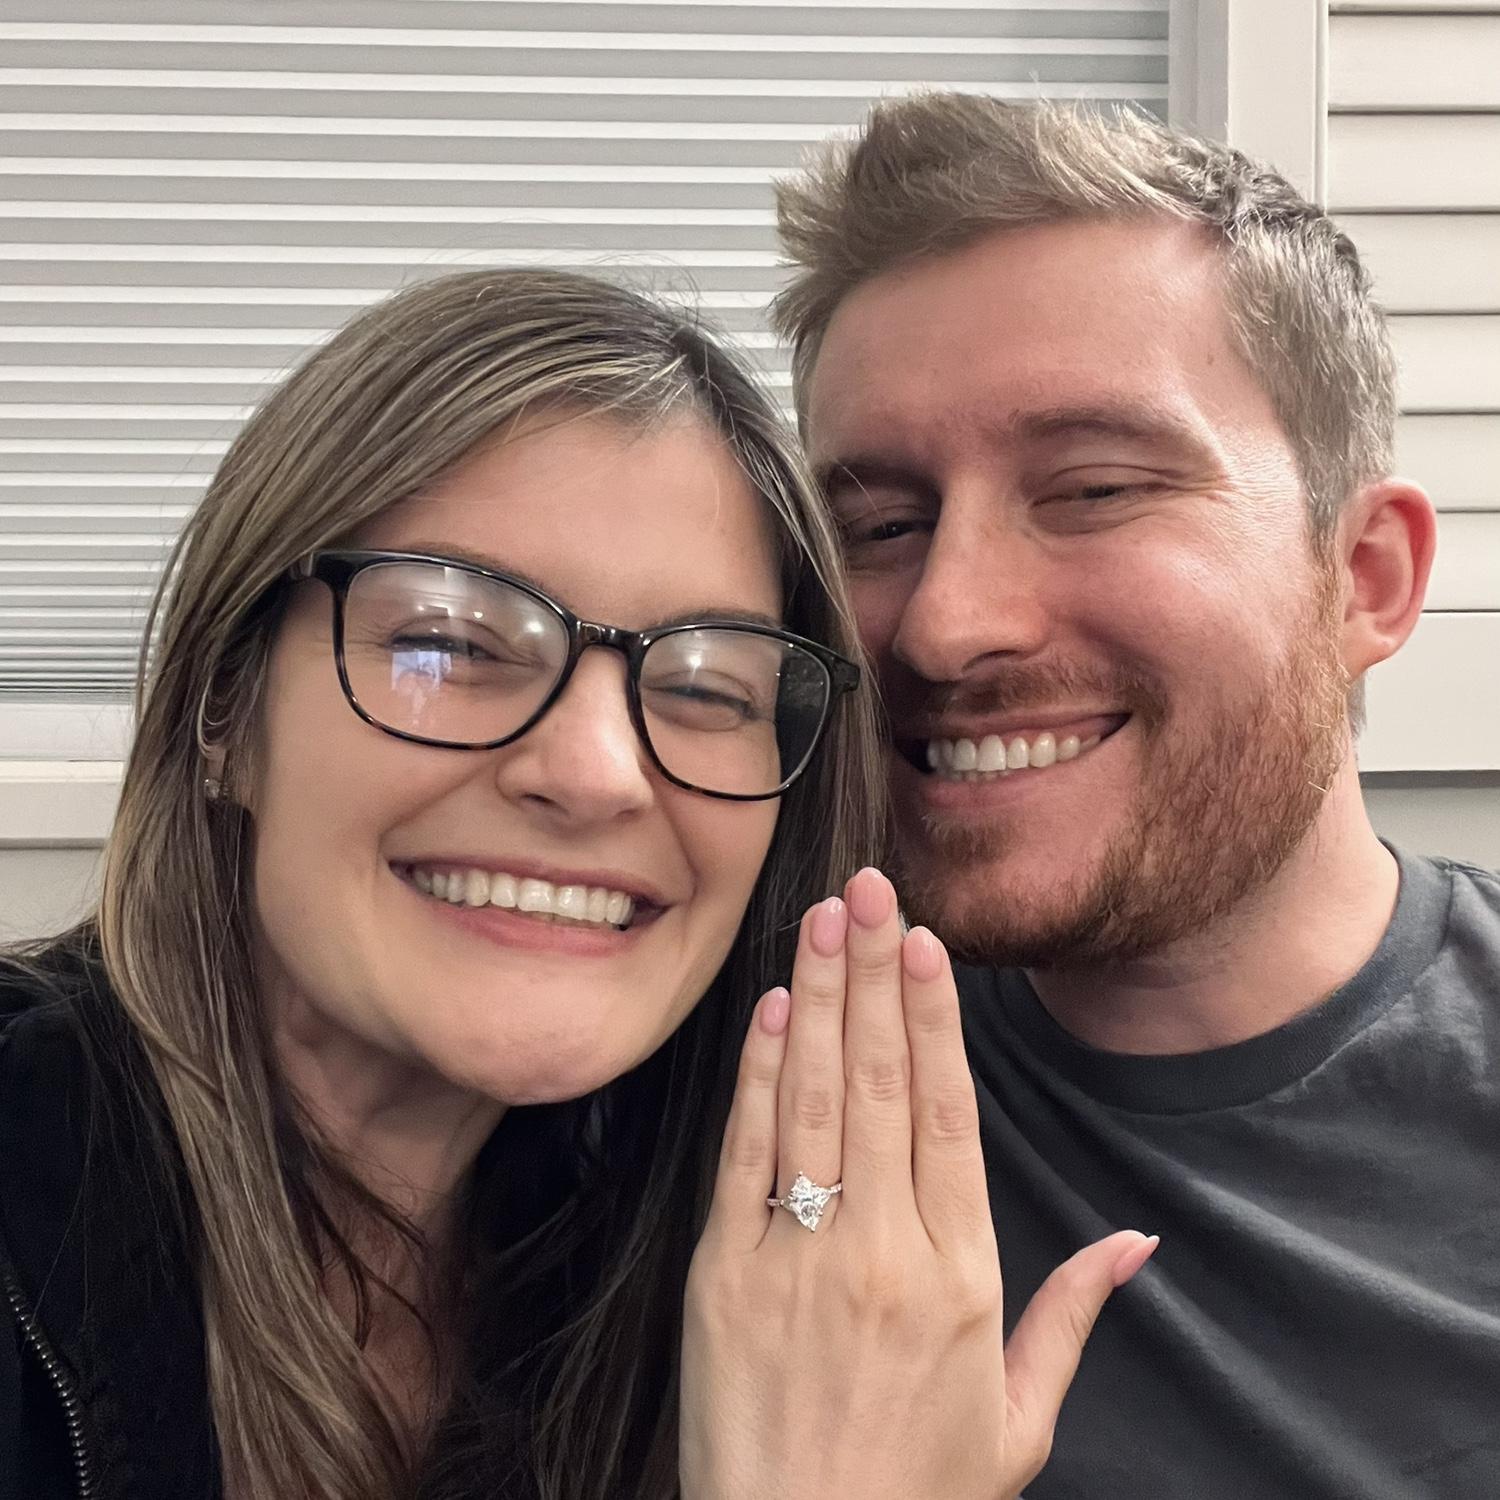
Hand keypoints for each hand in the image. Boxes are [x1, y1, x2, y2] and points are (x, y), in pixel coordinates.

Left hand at [681, 866, 1155, 1499]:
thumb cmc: (916, 1496)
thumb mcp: (1019, 1419)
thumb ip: (1073, 1315)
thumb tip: (1137, 1242)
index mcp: (961, 1277)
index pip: (950, 1113)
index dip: (938, 1018)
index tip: (926, 943)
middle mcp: (882, 1251)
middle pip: (883, 1083)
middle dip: (875, 973)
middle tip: (869, 887)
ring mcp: (799, 1259)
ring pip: (815, 1099)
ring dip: (820, 998)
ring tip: (823, 919)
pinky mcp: (726, 1277)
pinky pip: (746, 1156)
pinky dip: (759, 1078)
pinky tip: (774, 1012)